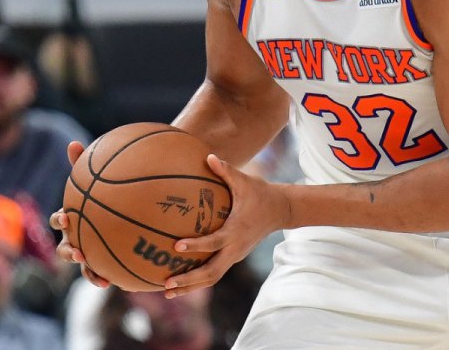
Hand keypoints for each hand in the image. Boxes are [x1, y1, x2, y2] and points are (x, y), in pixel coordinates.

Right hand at [49, 140, 109, 288]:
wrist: (122, 209)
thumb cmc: (105, 191)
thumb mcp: (97, 178)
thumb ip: (85, 164)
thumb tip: (74, 143)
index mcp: (71, 218)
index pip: (58, 220)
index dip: (59, 220)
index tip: (67, 217)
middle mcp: (76, 237)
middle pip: (66, 248)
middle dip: (69, 252)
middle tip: (79, 252)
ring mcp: (88, 251)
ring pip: (84, 265)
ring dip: (88, 272)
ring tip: (98, 276)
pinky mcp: (104, 261)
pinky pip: (105, 271)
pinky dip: (109, 277)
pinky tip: (124, 282)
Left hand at [164, 155, 290, 297]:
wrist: (282, 210)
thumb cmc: (261, 193)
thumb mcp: (245, 181)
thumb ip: (226, 171)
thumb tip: (208, 156)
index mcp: (236, 230)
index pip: (214, 241)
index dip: (197, 245)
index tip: (176, 246)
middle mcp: (236, 247)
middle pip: (211, 272)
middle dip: (189, 281)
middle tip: (166, 284)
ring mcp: (236, 255)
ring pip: (212, 278)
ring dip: (190, 286)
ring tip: (167, 291)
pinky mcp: (234, 257)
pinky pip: (214, 272)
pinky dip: (197, 281)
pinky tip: (180, 283)